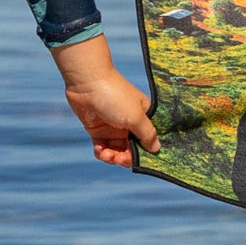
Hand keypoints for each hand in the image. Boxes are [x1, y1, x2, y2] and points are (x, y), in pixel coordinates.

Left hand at [52, 39, 159, 163]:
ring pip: (117, 151)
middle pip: (132, 149)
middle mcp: (130, 125)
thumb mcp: (136, 116)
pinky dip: (101, 152)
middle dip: (126, 157)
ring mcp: (113, 128)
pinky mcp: (98, 130)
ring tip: (106, 154)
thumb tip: (157, 149)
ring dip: (112, 157)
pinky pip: (102, 148)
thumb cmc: (116, 97)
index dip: (146, 153)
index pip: (149, 141)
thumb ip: (147, 134)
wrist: (87, 83)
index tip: (141, 161)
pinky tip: (99, 150)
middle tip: (120, 159)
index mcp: (144, 119)